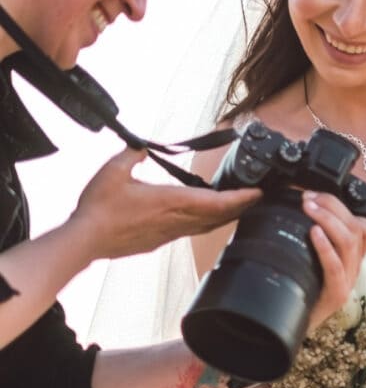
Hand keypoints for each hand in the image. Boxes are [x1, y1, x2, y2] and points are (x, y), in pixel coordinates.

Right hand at [71, 147, 261, 260]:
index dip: (240, 198)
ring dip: (225, 216)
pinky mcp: (159, 241)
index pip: (214, 201)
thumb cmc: (99, 207)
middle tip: (257, 198)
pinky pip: (191, 231)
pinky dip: (206, 223)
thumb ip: (132, 154)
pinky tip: (205, 217)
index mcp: (169, 201)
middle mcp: (174, 220)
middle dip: (240, 207)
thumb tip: (142, 147)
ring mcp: (168, 233)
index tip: (258, 193)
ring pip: (206, 226)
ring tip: (239, 206)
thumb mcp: (114, 170)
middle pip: (217, 216)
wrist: (84, 241)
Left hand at [303, 191, 365, 328]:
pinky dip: (325, 246)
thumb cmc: (300, 288)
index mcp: (352, 256)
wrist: (292, 326)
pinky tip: (314, 233)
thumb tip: (299, 208)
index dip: (344, 206)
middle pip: (357, 227)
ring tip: (309, 208)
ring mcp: (348, 281)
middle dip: (333, 206)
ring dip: (328, 219)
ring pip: (349, 241)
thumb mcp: (310, 258)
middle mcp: (355, 267)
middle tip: (307, 197)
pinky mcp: (337, 295)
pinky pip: (335, 266)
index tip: (317, 194)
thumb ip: (313, 238)